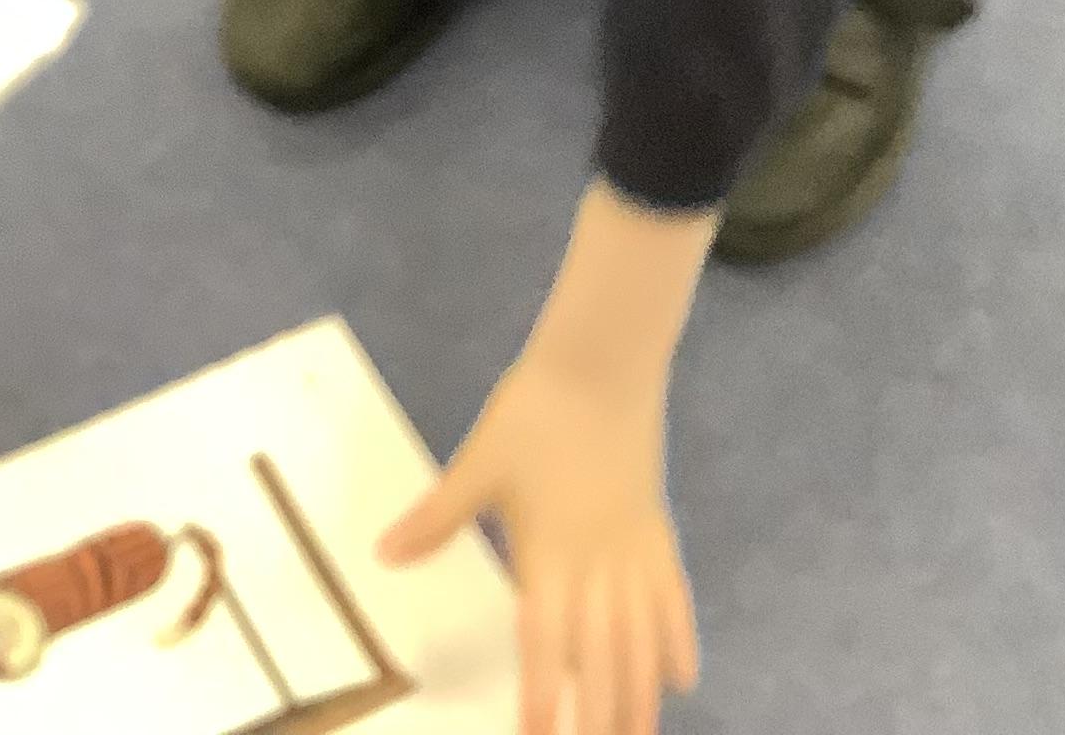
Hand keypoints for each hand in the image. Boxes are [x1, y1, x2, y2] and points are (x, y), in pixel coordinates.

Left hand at [382, 348, 699, 734]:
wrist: (600, 365)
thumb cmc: (534, 412)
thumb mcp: (479, 461)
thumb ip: (438, 516)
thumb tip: (383, 553)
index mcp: (549, 551)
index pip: (546, 639)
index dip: (544, 693)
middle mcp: (598, 565)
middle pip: (604, 656)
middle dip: (599, 714)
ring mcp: (635, 553)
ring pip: (644, 640)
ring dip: (641, 695)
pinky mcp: (659, 535)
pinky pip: (675, 601)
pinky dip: (679, 642)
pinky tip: (680, 680)